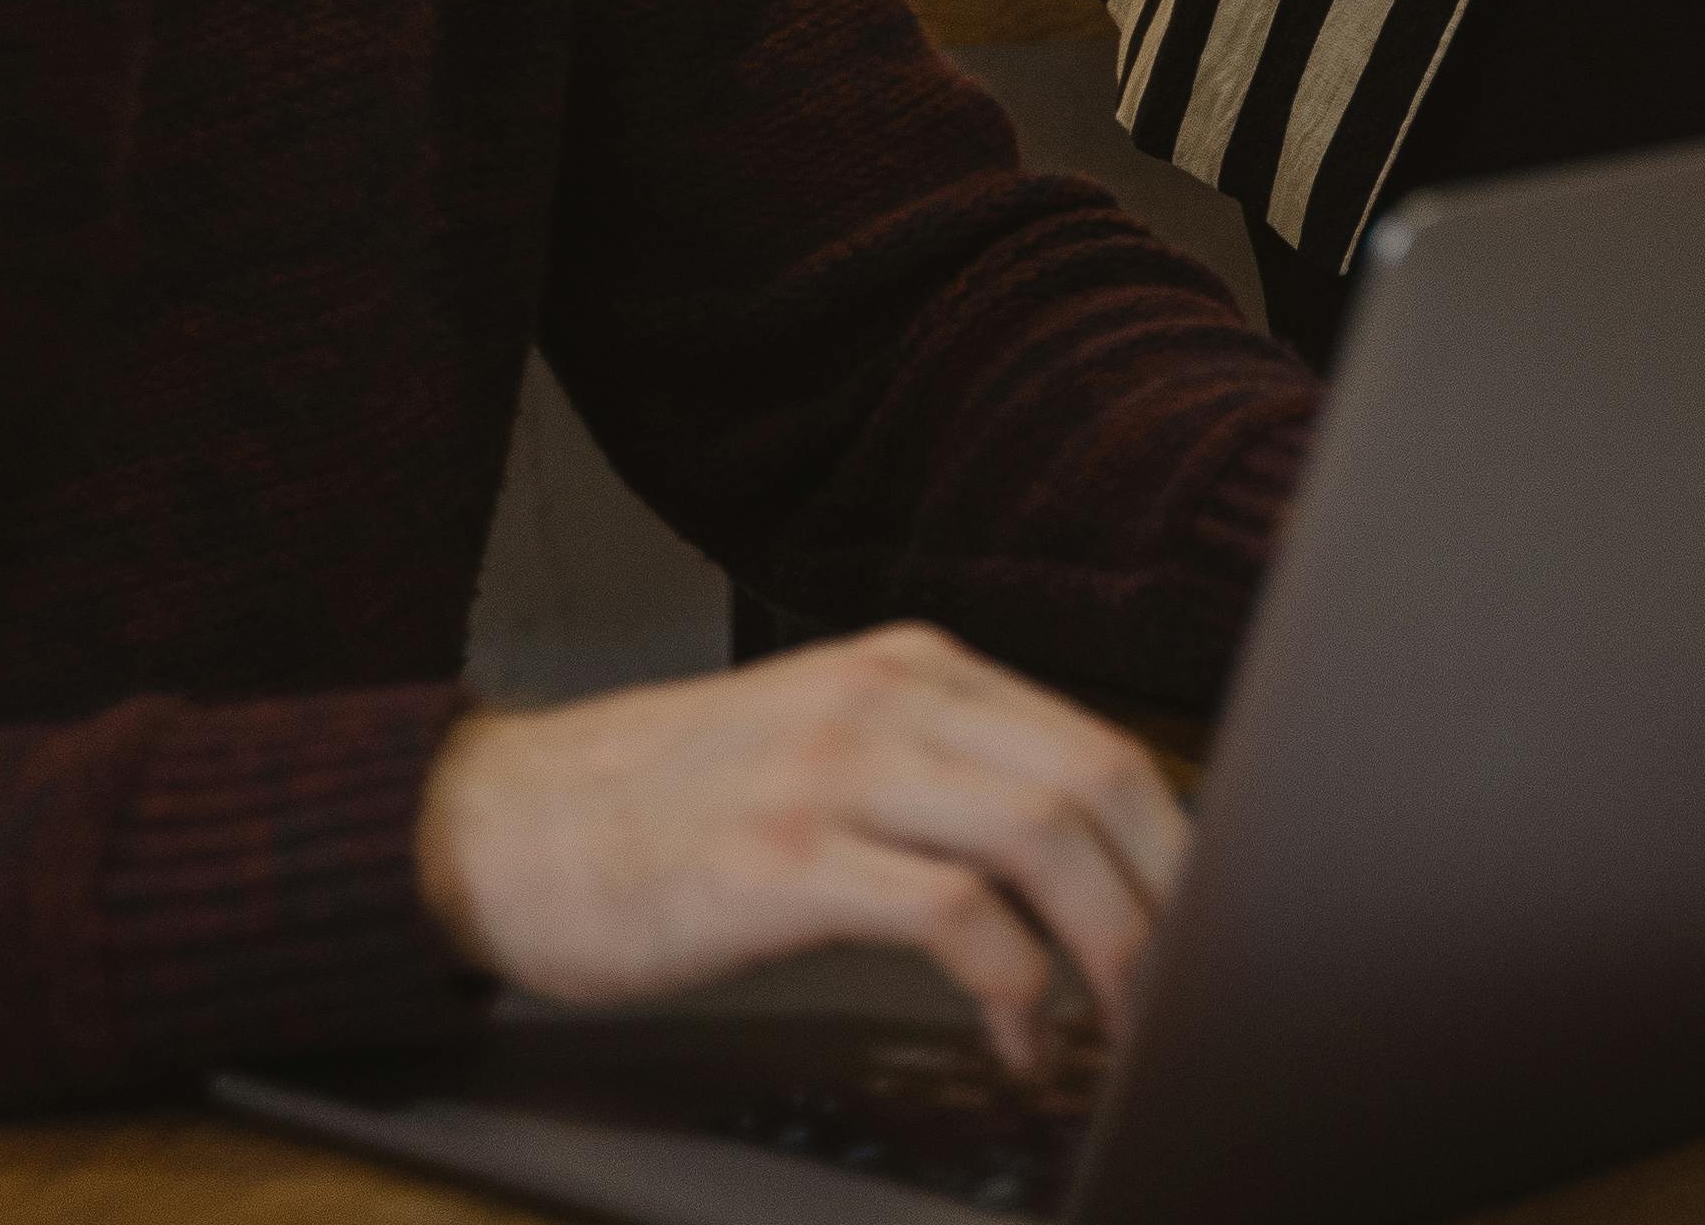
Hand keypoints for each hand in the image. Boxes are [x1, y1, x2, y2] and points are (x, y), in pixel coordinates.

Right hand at [415, 623, 1187, 1073]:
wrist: (497, 824)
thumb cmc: (661, 808)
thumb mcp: (823, 751)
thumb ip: (938, 779)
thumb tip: (1079, 865)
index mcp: (912, 668)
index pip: (1099, 744)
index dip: (1177, 846)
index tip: (1207, 930)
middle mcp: (886, 699)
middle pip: (1098, 778)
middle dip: (1171, 897)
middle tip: (1190, 993)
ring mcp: (832, 772)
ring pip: (1043, 834)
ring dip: (1113, 945)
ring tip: (1122, 1026)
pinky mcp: (780, 859)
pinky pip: (952, 913)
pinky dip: (1016, 985)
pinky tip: (1018, 1036)